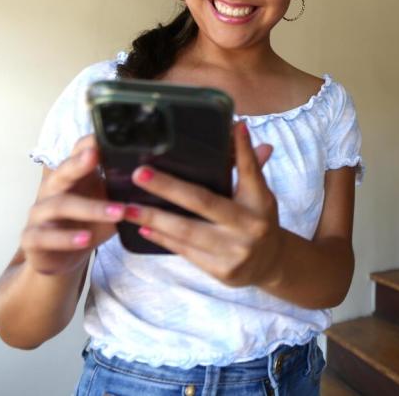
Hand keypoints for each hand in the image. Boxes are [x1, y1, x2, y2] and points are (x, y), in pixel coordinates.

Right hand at [20, 135, 125, 275]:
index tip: (105, 136)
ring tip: (118, 212)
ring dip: (90, 209)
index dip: (88, 143)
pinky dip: (66, 238)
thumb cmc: (87, 224)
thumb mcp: (107, 204)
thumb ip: (121, 189)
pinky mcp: (32, 239)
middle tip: (95, 156)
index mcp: (72, 177)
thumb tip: (154, 174)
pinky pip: (45, 236)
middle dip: (78, 163)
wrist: (61, 258)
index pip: (76, 152)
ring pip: (59, 205)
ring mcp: (39, 213)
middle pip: (62, 172)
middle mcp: (52, 190)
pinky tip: (86, 239)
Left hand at [123, 122, 282, 287]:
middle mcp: (249, 226)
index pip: (248, 171)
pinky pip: (185, 251)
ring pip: (187, 231)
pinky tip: (143, 229)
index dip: (239, 151)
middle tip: (139, 174)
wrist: (271, 264)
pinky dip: (163, 239)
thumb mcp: (259, 194)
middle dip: (168, 188)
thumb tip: (237, 127)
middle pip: (203, 202)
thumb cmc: (259, 220)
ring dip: (154, 218)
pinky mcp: (221, 271)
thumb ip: (248, 164)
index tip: (229, 127)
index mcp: (260, 202)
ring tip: (127, 208)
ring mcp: (235, 251)